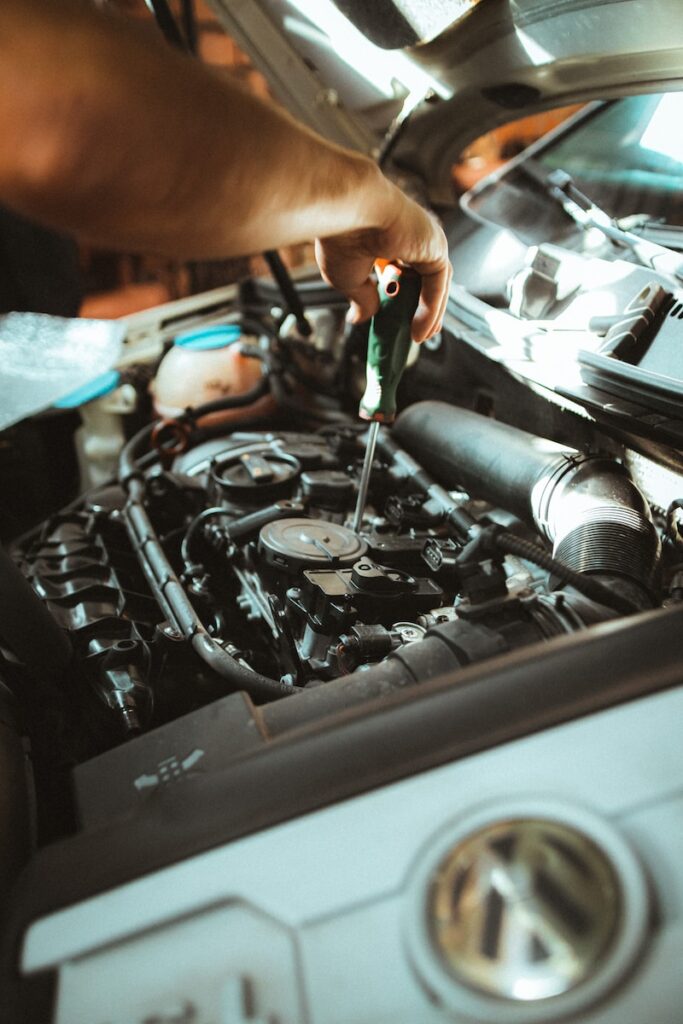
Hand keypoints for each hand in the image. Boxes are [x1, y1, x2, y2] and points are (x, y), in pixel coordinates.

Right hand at [315, 177, 451, 341]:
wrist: (345, 211)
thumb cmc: (340, 235)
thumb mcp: (348, 279)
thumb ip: (362, 298)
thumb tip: (362, 318)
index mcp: (386, 238)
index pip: (403, 272)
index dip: (403, 298)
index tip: (398, 319)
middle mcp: (410, 236)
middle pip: (424, 279)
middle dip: (422, 308)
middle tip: (415, 333)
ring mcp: (425, 240)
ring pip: (434, 284)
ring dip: (430, 314)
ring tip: (419, 338)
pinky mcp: (435, 247)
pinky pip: (437, 286)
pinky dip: (430, 311)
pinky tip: (420, 331)